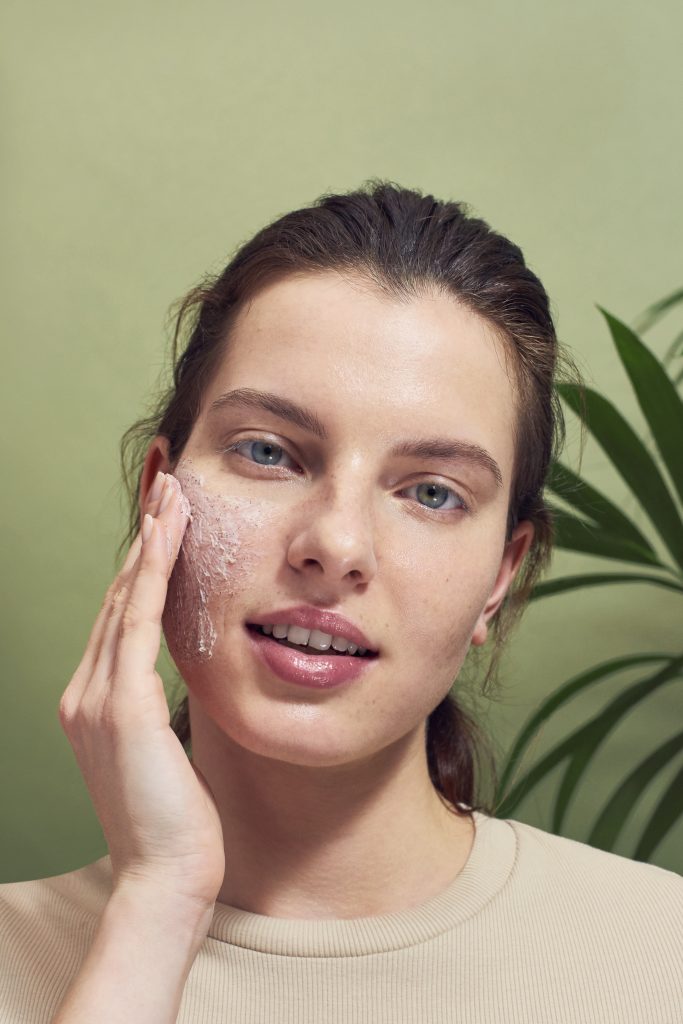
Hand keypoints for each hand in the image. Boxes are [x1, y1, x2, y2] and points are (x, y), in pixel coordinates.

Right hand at [58, 472, 224, 912]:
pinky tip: (168, 534)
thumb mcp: (164, 752)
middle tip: (167, 489)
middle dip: (145, 540)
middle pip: (118, 598)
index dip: (142, 568)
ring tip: (172, 495)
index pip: (120, 619)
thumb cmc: (177, 821)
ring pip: (125, 599)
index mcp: (95, 704)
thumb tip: (179, 679)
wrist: (164, 879)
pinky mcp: (121, 707)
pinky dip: (154, 572)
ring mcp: (96, 699)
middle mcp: (84, 694)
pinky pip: (137, 622)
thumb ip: (161, 709)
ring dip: (150, 541)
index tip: (165, 525)